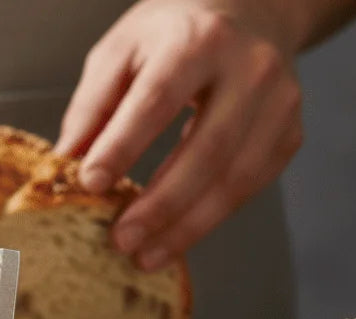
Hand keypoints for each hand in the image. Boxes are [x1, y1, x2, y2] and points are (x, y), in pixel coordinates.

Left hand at [55, 0, 302, 270]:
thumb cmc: (175, 35)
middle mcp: (249, 68)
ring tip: (144, 257)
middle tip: (121, 240)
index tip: (91, 185)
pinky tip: (174, 241)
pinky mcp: (289, 135)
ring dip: (186, 228)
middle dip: (161, 204)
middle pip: (207, 149)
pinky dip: (208, 221)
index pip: (158, 100)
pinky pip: (248, 189)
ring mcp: (278, 103)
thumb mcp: (123, 50)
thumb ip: (93, 105)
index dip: (124, 146)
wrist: (251, 11)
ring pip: (234, 179)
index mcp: (198, 39)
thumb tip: (66, 162)